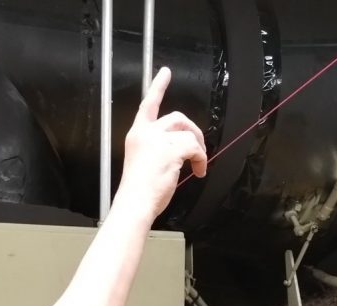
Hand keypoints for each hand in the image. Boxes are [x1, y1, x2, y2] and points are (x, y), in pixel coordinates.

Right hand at [112, 67, 207, 222]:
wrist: (134, 203)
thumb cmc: (138, 190)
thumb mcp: (142, 161)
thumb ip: (158, 148)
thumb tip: (180, 150)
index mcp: (137, 135)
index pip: (148, 105)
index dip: (158, 87)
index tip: (165, 72)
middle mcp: (146, 133)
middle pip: (177, 117)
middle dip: (192, 130)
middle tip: (198, 148)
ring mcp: (158, 140)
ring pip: (188, 132)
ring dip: (198, 148)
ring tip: (197, 165)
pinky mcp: (171, 150)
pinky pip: (195, 148)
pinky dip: (201, 159)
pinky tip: (198, 171)